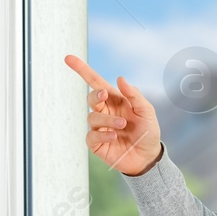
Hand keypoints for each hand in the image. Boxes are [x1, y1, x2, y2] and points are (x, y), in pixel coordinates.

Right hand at [64, 53, 162, 175]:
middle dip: (95, 95)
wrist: (148, 157)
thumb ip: (134, 95)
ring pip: (92, 117)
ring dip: (107, 120)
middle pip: (91, 97)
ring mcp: (99, 128)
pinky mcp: (96, 144)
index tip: (68, 58)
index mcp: (115, 100)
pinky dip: (102, 135)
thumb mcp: (146, 111)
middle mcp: (105, 112)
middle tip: (104, 95)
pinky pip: (91, 136)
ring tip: (122, 126)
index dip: (82, 70)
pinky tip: (114, 137)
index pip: (95, 82)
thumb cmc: (148, 131)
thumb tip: (119, 79)